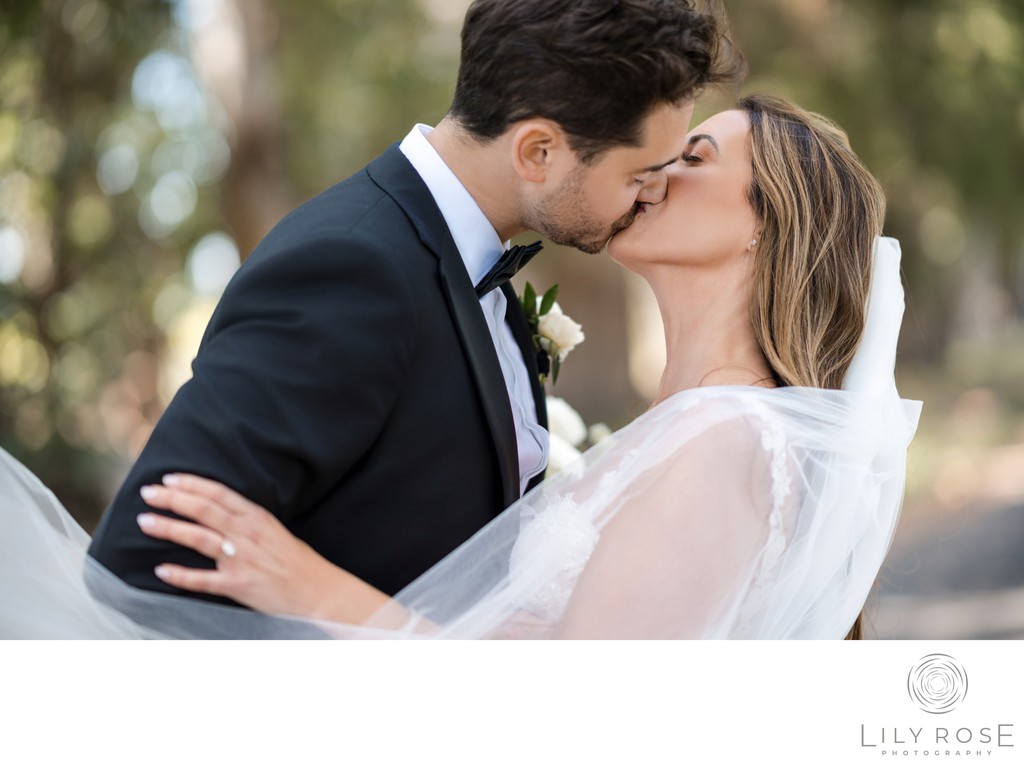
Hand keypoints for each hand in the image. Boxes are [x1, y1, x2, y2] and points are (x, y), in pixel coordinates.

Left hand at [136, 474, 341, 619]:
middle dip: (173, 499)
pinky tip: (160, 570)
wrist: (319, 592)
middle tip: (147, 493)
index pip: (219, 494)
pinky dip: (180, 575)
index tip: (169, 478)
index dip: (192, 484)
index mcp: (258, 518)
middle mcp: (247, 534)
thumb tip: (220, 514)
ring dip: (169, 528)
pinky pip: (202, 580)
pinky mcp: (238, 585)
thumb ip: (249, 522)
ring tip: (145, 521)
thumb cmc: (300, 563)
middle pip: (203, 510)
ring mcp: (242, 559)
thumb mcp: (277, 531)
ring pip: (198, 538)